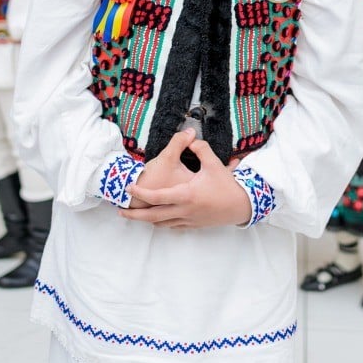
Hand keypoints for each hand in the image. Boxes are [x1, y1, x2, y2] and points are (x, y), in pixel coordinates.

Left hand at [121, 138, 250, 228]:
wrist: (241, 206)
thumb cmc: (226, 185)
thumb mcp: (213, 164)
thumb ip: (200, 148)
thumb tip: (190, 136)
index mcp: (185, 195)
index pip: (156, 196)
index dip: (140, 192)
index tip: (130, 186)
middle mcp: (184, 210)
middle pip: (153, 216)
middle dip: (135, 215)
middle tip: (122, 211)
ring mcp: (188, 220)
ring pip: (161, 223)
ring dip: (146, 220)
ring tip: (135, 216)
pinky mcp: (193, 224)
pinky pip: (172, 226)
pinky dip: (162, 223)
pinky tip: (157, 219)